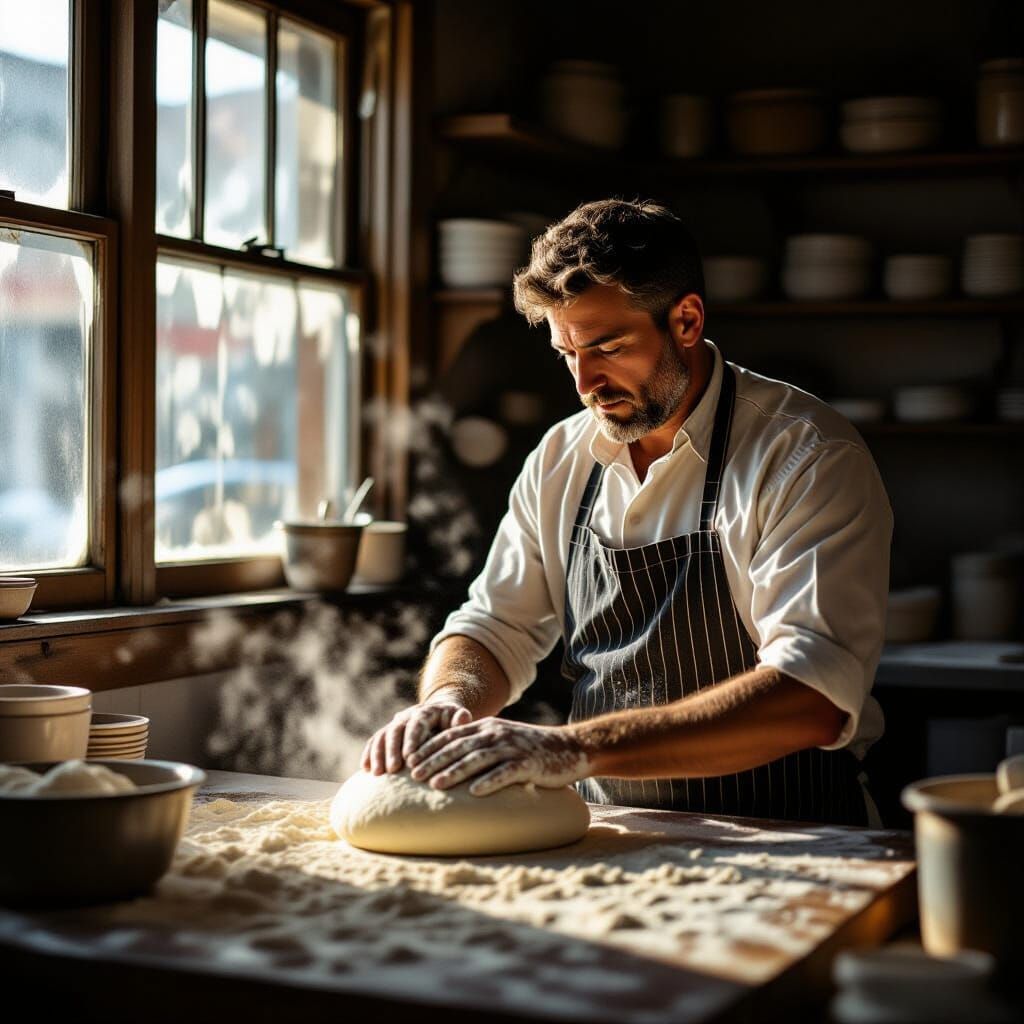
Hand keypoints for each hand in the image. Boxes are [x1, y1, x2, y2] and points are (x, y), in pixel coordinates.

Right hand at [361, 700, 471, 774]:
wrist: (440, 715)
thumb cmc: (453, 722)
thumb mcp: (459, 717)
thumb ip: (459, 719)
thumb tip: (463, 717)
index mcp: (425, 711)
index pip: (416, 724)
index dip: (411, 740)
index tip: (409, 758)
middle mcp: (407, 715)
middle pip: (396, 730)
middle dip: (392, 750)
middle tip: (393, 770)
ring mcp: (395, 724)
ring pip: (382, 736)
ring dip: (378, 754)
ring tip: (378, 773)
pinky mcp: (387, 733)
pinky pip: (374, 741)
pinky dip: (369, 754)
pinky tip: (366, 770)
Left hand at [405, 718, 590, 795]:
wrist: (569, 748)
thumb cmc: (531, 749)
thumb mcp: (502, 740)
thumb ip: (479, 745)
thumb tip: (448, 760)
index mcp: (487, 727)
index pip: (451, 735)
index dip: (429, 747)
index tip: (409, 760)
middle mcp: (497, 734)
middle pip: (459, 747)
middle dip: (434, 760)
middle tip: (413, 775)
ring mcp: (512, 748)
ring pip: (477, 759)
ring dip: (454, 771)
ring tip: (435, 785)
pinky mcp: (528, 764)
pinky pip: (505, 772)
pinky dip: (490, 782)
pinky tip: (475, 793)